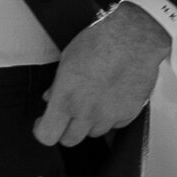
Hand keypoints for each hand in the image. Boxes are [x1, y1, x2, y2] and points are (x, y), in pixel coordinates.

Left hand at [34, 2, 169, 146]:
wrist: (134, 37)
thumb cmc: (100, 41)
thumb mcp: (68, 59)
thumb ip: (57, 85)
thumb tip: (50, 97)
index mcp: (66, 99)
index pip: (47, 135)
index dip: (42, 130)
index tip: (43, 123)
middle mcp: (87, 112)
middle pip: (70, 140)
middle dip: (65, 129)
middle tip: (67, 114)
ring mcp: (110, 116)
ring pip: (93, 133)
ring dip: (89, 122)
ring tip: (93, 100)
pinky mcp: (129, 114)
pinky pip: (115, 125)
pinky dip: (111, 116)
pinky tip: (111, 97)